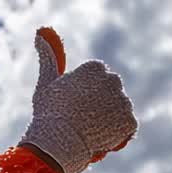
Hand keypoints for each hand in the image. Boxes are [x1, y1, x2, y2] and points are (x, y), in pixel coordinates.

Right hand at [20, 27, 136, 172]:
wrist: (58, 142)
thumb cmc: (49, 113)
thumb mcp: (47, 82)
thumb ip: (49, 57)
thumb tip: (42, 29)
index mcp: (95, 68)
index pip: (97, 80)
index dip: (86, 96)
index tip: (74, 106)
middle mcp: (113, 80)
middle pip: (111, 94)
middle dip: (101, 105)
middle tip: (83, 120)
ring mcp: (123, 101)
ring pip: (119, 111)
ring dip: (109, 120)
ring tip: (90, 131)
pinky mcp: (129, 121)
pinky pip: (126, 128)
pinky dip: (117, 135)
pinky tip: (100, 138)